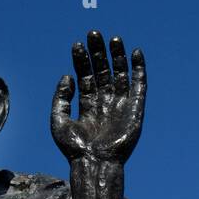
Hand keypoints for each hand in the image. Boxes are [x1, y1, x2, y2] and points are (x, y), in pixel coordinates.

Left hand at [51, 30, 146, 164]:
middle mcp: (105, 102)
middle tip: (94, 34)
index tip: (77, 44)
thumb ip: (60, 99)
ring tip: (113, 39)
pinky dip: (139, 69)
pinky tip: (136, 53)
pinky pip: (139, 86)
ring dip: (118, 56)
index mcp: (88, 105)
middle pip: (103, 71)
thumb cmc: (75, 149)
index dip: (82, 60)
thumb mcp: (59, 122)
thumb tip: (68, 76)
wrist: (95, 164)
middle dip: (99, 53)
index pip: (86, 76)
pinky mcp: (135, 109)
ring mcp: (120, 105)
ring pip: (121, 75)